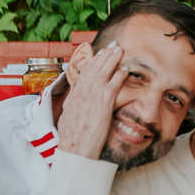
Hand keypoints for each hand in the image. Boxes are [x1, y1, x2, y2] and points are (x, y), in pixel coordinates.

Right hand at [53, 41, 127, 159]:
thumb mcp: (68, 116)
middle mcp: (82, 94)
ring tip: (120, 50)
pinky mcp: (102, 106)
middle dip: (105, 55)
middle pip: (95, 68)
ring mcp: (92, 99)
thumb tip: (74, 95)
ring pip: (103, 73)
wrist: (75, 150)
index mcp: (74, 95)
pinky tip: (126, 69)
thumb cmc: (72, 138)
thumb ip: (73, 103)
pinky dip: (119, 76)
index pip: (85, 72)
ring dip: (113, 60)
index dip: (94, 61)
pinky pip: (112, 87)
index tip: (101, 53)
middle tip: (114, 45)